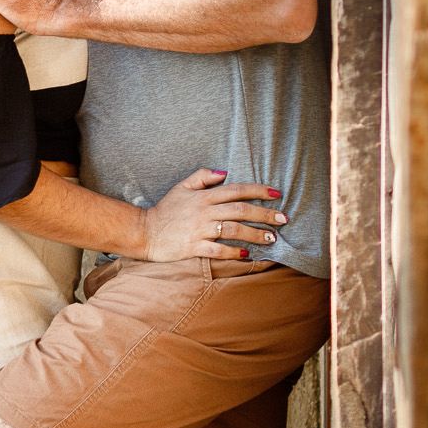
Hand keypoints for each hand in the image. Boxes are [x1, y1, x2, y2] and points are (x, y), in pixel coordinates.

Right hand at [139, 171, 287, 262]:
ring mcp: (199, 230)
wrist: (144, 231)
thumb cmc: (166, 209)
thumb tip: (225, 173)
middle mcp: (204, 212)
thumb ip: (203, 176)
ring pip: (233, 230)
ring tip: (271, 238)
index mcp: (204, 196)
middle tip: (283, 219)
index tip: (277, 194)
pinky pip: (218, 250)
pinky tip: (247, 255)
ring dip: (254, 234)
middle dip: (264, 214)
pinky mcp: (194, 247)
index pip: (236, 190)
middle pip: (240, 210)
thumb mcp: (182, 186)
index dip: (258, 191)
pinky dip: (233, 252)